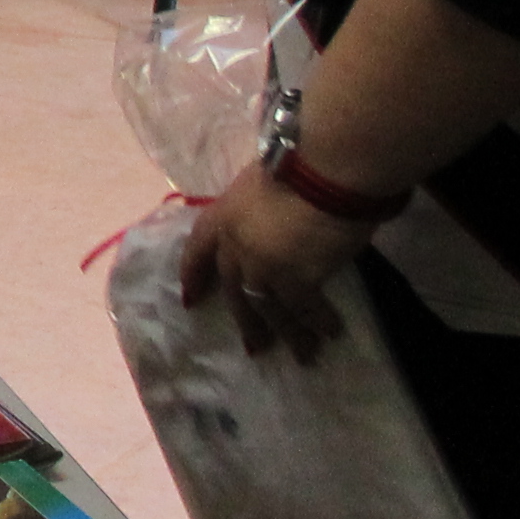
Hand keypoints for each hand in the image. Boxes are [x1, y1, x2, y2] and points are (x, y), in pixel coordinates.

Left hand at [174, 165, 378, 359]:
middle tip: (255, 346)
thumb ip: (259, 207)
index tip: (189, 299)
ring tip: (304, 354)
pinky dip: (318, 322)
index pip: (197, 250)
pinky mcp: (295, 282)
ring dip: (289, 334)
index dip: (193, 275)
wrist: (323, 173)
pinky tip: (330, 332)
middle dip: (246, 320)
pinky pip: (304, 310)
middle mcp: (235, 248)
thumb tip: (274, 217)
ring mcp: (263, 268)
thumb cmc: (297, 164)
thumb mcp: (262, 181)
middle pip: (235, 290)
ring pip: (270, 309)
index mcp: (221, 216)